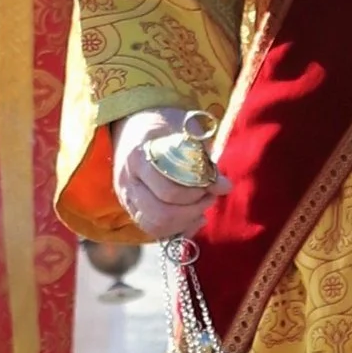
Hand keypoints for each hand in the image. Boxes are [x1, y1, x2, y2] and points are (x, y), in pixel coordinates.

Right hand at [116, 105, 225, 238]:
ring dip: (184, 221)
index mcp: (139, 157)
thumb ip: (204, 157)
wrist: (134, 122)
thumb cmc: (163, 124)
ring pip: (155, 226)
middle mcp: (128, 181)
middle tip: (209, 197)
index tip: (211, 183)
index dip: (196, 192)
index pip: (169, 190)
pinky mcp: (130, 207)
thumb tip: (224, 186)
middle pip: (160, 214)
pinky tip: (192, 217)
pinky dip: (177, 229)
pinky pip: (152, 230)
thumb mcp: (185, 130)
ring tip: (201, 207)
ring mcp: (126, 197)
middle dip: (192, 210)